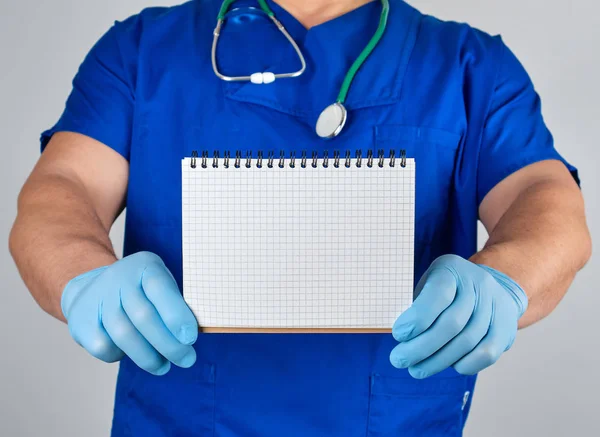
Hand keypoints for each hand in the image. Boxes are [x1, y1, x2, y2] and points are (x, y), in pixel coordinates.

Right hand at [61, 252, 198, 374]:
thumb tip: (189, 337)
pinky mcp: (81, 321)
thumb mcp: (160, 286)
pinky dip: (121, 356)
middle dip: (169, 344)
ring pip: (124, 336)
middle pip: (143, 317)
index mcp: (144, 265)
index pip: (160, 289)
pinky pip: (105, 347)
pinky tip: (134, 354)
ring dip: (149, 357)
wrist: (91, 288)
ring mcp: (97, 299)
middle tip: (186, 359)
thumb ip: (175, 305)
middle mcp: (118, 278)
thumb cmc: (140, 292)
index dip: (176, 315)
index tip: (190, 338)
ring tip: (164, 366)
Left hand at [390, 254, 527, 377]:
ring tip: (416, 369)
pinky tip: (446, 366)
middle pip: (452, 323)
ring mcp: (495, 307)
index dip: (417, 318)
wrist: (491, 287)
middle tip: (399, 359)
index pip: (438, 295)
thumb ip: (416, 305)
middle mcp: (478, 285)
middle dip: (421, 347)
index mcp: (453, 269)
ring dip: (437, 361)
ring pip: (467, 342)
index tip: (398, 335)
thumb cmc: (448, 290)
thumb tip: (401, 338)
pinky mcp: (506, 329)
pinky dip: (462, 365)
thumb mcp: (429, 284)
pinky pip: (485, 354)